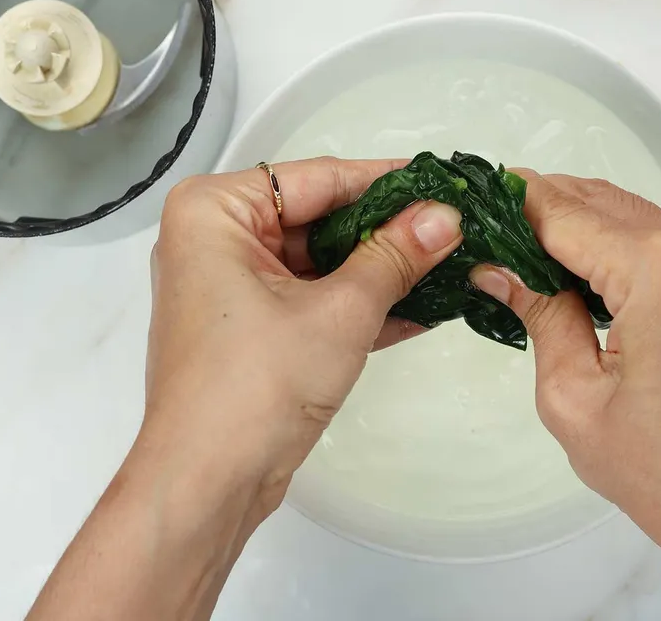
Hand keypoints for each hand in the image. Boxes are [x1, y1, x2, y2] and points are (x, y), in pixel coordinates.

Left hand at [27, 157, 462, 620]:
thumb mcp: (341, 311)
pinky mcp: (250, 330)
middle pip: (319, 219)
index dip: (386, 183)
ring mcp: (231, 288)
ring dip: (380, 271)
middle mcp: (215, 241)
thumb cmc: (252, 389)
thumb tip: (444, 216)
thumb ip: (395, 256)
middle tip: (452, 227)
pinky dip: (358, 305)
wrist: (208, 482)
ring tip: (448, 263)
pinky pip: (313, 299)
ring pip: (321, 263)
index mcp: (215, 213)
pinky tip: (421, 306)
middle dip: (387, 232)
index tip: (441, 183)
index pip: (318, 178)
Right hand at [470, 174, 660, 620]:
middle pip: (596, 201)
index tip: (469, 205)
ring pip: (625, 212)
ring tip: (516, 251)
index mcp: (660, 273)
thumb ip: (539, 312)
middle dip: (537, 211)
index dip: (511, 206)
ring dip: (572, 224)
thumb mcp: (572, 395)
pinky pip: (653, 237)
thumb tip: (499, 267)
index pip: (564, 214)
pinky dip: (608, 243)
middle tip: (483, 231)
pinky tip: (568, 268)